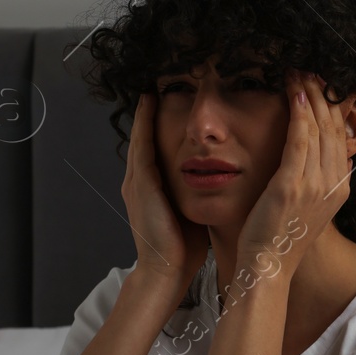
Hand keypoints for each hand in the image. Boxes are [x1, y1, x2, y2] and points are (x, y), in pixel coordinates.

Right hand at [121, 91, 210, 301]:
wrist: (166, 271)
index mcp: (150, 189)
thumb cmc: (183, 248)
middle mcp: (137, 181)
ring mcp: (135, 181)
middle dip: (149, 112)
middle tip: (157, 84)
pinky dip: (144, 122)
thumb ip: (197, 192)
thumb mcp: (191, 211)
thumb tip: (220, 177)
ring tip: (152, 85)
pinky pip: (142, 144)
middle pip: (143, 137)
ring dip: (145, 111)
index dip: (159, 125)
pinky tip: (150, 102)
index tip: (172, 102)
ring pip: (140, 135)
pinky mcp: (141, 183)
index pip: (154, 148)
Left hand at [236, 70, 354, 275]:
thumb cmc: (280, 238)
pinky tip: (294, 94)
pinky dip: (299, 114)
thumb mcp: (308, 208)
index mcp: (339, 189)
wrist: (268, 267)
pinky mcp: (292, 186)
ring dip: (309, 96)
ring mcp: (314, 185)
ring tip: (299, 73)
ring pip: (318, 129)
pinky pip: (299, 141)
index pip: (340, 138)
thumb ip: (318, 182)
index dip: (332, 108)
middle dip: (323, 95)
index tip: (321, 86)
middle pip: (333, 128)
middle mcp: (333, 184)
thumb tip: (325, 158)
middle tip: (310, 70)